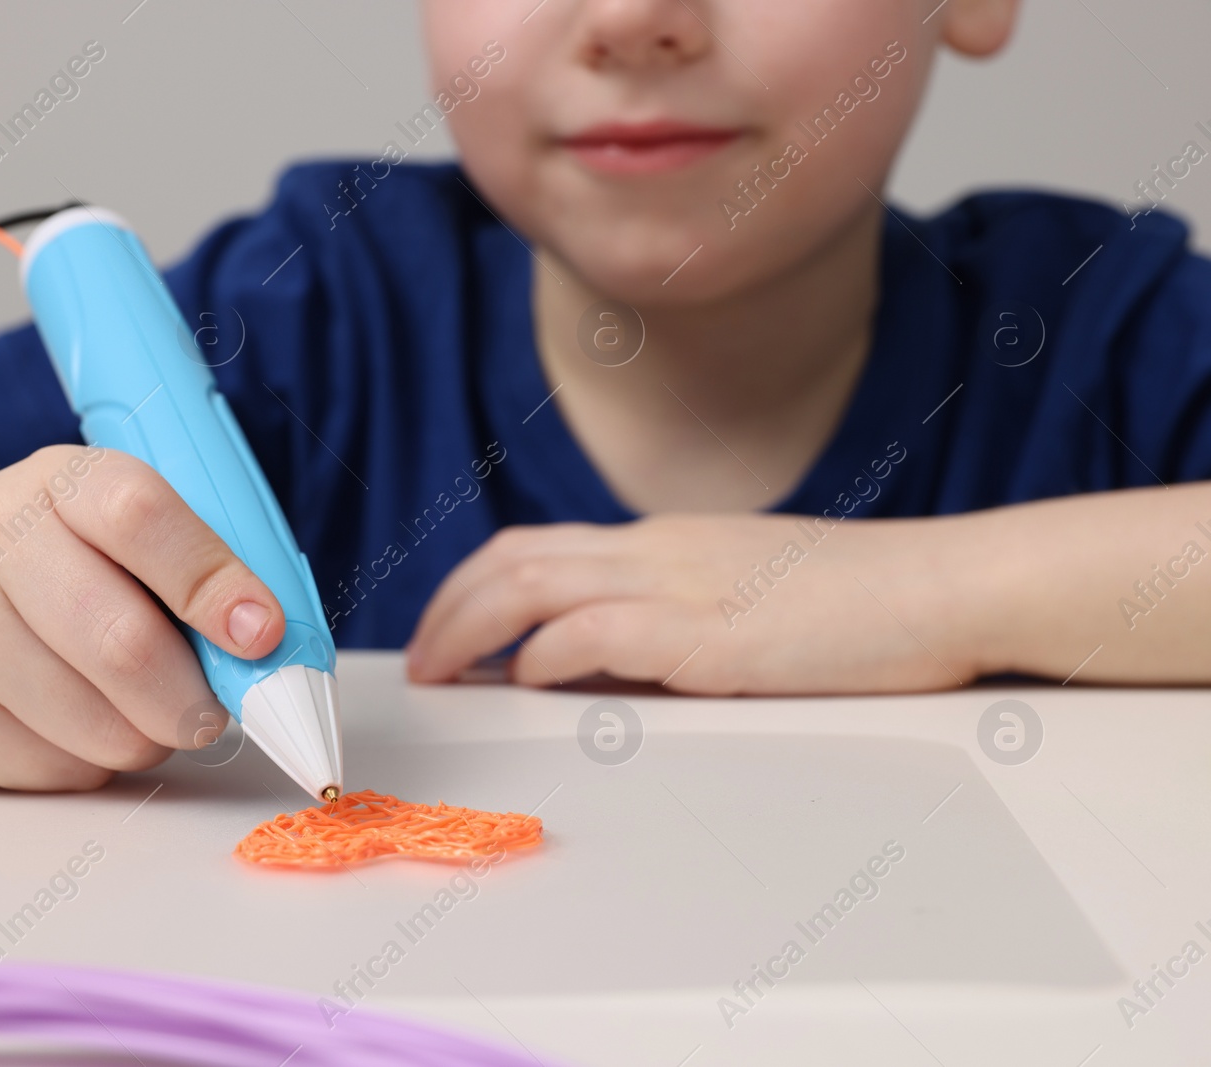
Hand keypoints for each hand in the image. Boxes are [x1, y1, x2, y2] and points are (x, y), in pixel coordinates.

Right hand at [0, 445, 283, 788]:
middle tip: (215, 710)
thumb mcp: (132, 540)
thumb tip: (271, 646)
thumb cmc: (73, 576)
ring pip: (98, 723)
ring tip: (141, 710)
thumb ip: (202, 574)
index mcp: (57, 479)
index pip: (139, 516)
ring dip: (149, 736)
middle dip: (194, 696)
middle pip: (121, 640)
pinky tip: (77, 725)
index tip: (263, 633)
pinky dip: (95, 764)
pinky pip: (58, 770)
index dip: (212, 581)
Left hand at [404, 514, 987, 694]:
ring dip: (471, 631)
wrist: (945, 586)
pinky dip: (547, 654)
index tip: (446, 633)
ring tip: (441, 675)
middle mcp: (657, 550)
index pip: (536, 548)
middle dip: (447, 609)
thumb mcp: (744, 592)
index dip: (472, 589)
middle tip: (419, 661)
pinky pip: (598, 631)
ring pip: (533, 585)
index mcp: (663, 542)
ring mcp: (682, 584)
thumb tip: (596, 658)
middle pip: (512, 559)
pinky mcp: (711, 632)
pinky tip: (530, 680)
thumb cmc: (858, 601)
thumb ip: (670, 614)